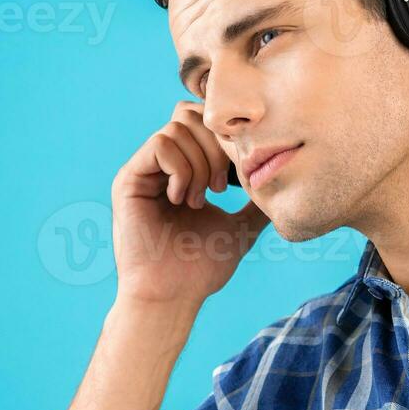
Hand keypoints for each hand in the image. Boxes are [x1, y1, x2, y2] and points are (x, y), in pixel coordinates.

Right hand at [110, 101, 269, 304]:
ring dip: (199, 163)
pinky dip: (181, 168)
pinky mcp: (128, 179)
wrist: (173, 294)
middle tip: (220, 187)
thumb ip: (254, 204)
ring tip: (200, 199)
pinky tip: (183, 199)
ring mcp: (143, 170)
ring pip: (177, 128)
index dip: (226, 139)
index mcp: (181, 171)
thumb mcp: (240, 228)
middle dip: (215, 146)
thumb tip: (279, 187)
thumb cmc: (202, 267)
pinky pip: (160, 144)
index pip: (204, 123)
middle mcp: (159, 166)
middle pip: (190, 115)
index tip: (237, 177)